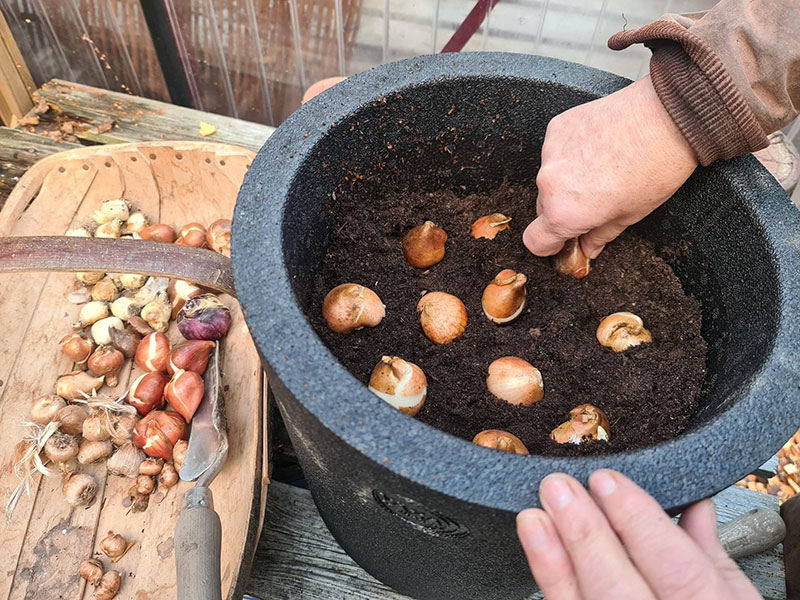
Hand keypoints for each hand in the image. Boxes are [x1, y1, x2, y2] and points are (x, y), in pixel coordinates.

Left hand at [517, 470, 760, 598]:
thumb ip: (707, 553)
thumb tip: (692, 506)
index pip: (675, 567)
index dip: (637, 519)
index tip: (606, 481)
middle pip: (617, 587)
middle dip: (585, 533)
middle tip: (559, 489)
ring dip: (554, 562)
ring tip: (534, 519)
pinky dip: (552, 585)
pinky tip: (540, 555)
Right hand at [523, 76, 697, 259]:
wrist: (667, 116)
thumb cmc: (656, 167)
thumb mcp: (631, 214)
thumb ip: (600, 235)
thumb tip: (588, 247)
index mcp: (564, 213)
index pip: (535, 241)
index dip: (550, 245)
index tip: (563, 240)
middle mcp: (549, 183)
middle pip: (543, 208)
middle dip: (564, 209)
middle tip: (594, 202)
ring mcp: (550, 153)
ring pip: (550, 177)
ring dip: (567, 180)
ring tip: (602, 170)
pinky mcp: (556, 128)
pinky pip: (555, 150)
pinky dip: (571, 153)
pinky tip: (597, 148)